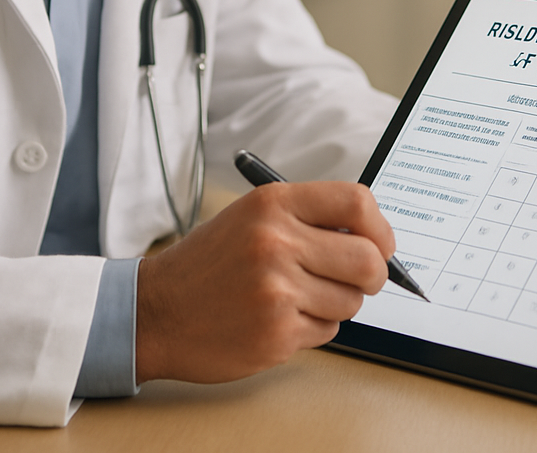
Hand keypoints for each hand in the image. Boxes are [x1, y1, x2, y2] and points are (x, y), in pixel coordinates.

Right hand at [134, 181, 393, 383]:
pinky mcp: (276, 333)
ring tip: (298, 297)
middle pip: (368, 259)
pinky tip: (279, 318)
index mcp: (273, 203)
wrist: (156, 309)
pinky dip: (313, 327)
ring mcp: (277, 290)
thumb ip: (308, 219)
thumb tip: (372, 237)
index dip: (380, 228)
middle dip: (373, 275)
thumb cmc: (210, 262)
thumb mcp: (253, 217)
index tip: (380, 244)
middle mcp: (277, 242)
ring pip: (351, 301)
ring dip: (336, 303)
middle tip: (357, 279)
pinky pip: (328, 331)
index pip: (357, 203)